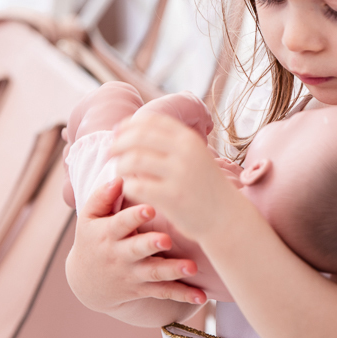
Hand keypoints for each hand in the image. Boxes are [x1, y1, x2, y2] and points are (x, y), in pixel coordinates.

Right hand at [66, 177, 206, 321]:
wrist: (87, 283)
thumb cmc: (93, 239)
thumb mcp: (88, 218)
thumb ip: (101, 198)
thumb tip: (119, 178)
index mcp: (107, 234)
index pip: (120, 223)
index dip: (134, 217)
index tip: (149, 208)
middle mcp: (120, 255)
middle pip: (137, 250)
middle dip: (151, 244)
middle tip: (167, 240)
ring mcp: (132, 274)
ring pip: (153, 273)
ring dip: (173, 271)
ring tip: (192, 267)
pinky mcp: (143, 289)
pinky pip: (164, 293)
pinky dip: (183, 295)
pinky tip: (202, 296)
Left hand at [110, 112, 238, 241]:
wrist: (226, 216)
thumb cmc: (204, 186)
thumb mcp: (194, 155)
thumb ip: (170, 142)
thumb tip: (131, 128)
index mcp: (189, 139)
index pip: (151, 121)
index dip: (129, 125)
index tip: (117, 133)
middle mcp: (185, 152)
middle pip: (138, 137)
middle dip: (118, 143)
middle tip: (110, 153)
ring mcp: (179, 174)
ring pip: (133, 160)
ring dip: (120, 165)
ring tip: (120, 172)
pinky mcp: (172, 197)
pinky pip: (137, 186)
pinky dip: (128, 186)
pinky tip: (131, 189)